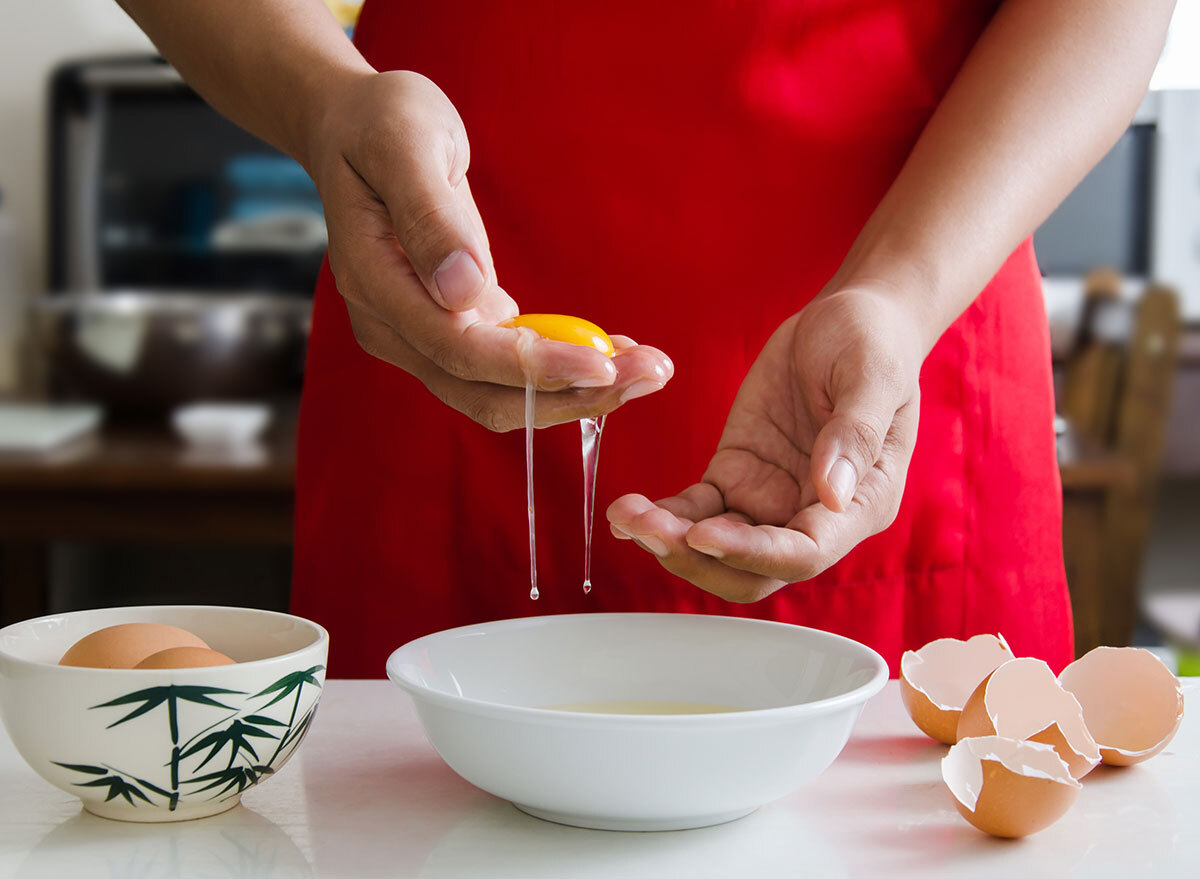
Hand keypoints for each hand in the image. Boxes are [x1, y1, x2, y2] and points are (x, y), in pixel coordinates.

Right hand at [305, 71, 671, 429]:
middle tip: (653, 372)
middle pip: (484, 393)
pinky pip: (506, 371)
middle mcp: (393, 327)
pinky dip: (560, 369)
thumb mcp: (405, 143)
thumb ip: (431, 216)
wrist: (355, 131)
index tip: (602, 364)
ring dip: (575, 391)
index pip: (458, 349)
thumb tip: (462, 290)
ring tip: (647, 367)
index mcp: (376, 282)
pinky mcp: (448, 331)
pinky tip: (611, 352)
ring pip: (499, 395)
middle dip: (571, 393)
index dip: (532, 367)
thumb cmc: (380, 124)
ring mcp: (418, 336)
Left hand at [607, 287, 922, 600]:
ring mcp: (770, 500)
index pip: (805, 553)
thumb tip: (831, 493)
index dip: (752, 553)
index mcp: (860, 503)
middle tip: (651, 530)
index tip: (705, 535)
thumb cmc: (873, 344)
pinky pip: (696, 510)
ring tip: (628, 514)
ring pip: (717, 549)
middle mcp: (812, 514)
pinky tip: (627, 511)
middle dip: (700, 561)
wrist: (846, 320)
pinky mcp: (736, 477)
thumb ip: (855, 434)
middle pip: (753, 570)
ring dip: (672, 542)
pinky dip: (664, 515)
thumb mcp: (872, 376)